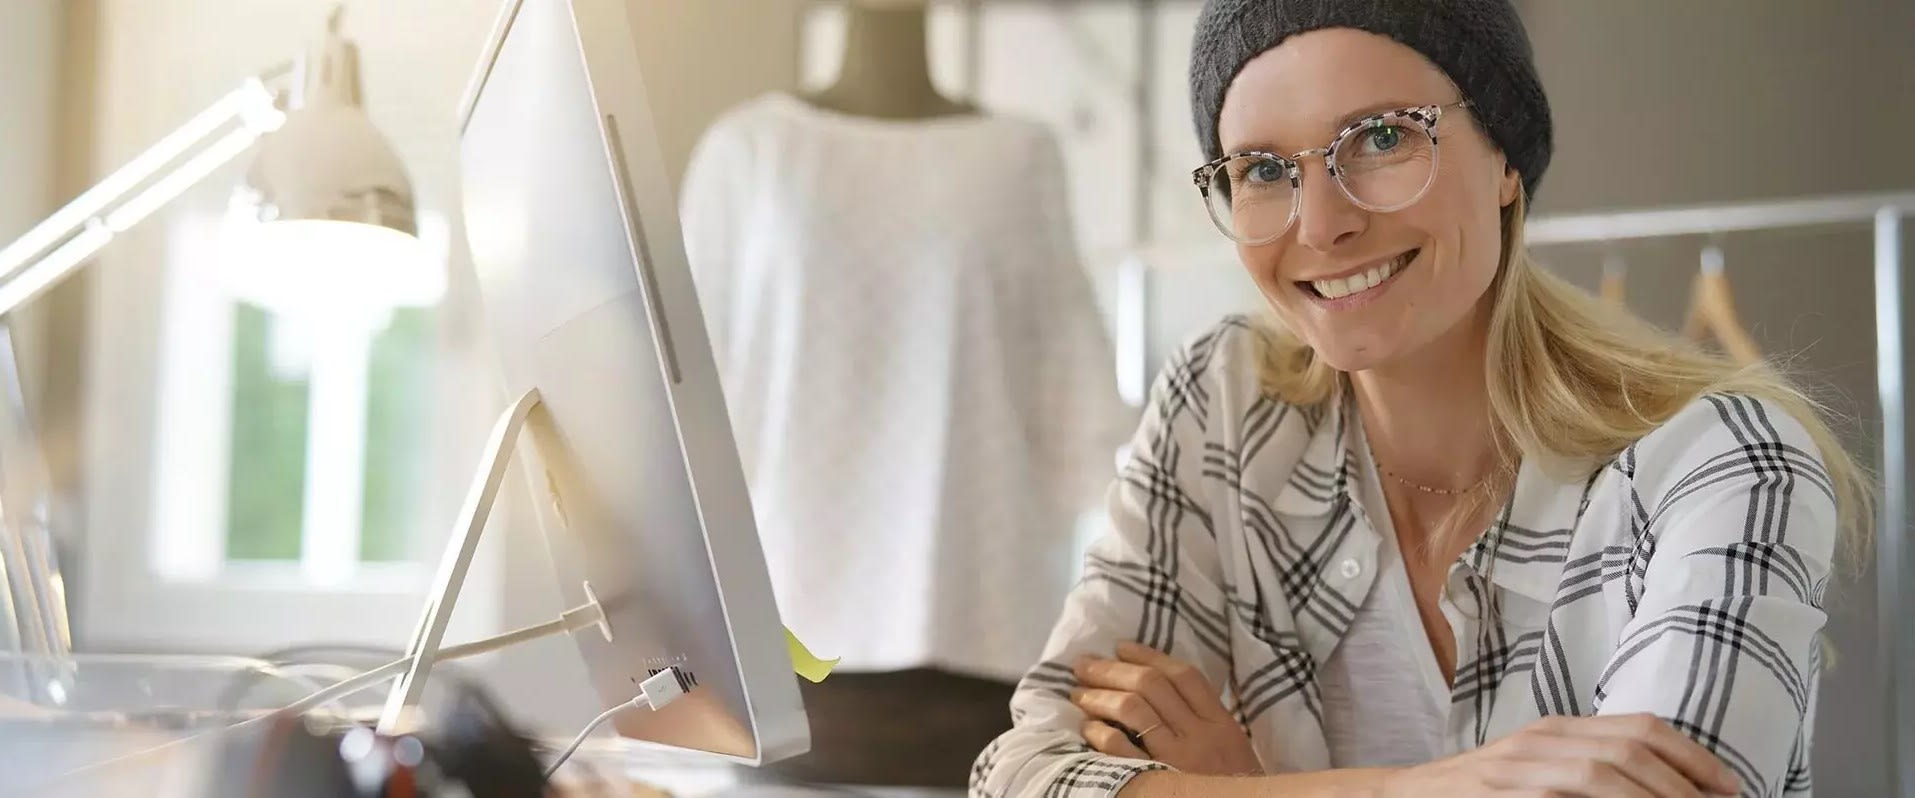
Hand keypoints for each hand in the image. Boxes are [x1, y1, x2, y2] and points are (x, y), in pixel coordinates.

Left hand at [1071, 641, 1260, 775]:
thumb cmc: (1233, 784)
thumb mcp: (1231, 746)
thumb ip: (1203, 717)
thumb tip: (1161, 685)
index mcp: (1221, 723)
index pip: (1183, 676)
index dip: (1148, 655)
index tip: (1120, 647)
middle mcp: (1199, 735)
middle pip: (1151, 685)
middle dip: (1112, 670)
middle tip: (1084, 665)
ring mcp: (1176, 758)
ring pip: (1132, 709)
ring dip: (1099, 696)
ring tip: (1079, 694)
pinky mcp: (1156, 780)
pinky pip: (1120, 749)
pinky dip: (1100, 733)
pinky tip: (1087, 728)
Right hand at [1381, 714, 1741, 797]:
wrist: (1411, 797)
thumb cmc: (1484, 792)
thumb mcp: (1538, 766)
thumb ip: (1588, 766)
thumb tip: (1662, 786)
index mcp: (1557, 729)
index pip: (1639, 728)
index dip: (1692, 757)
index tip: (1728, 788)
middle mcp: (1542, 741)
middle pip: (1630, 751)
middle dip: (1683, 786)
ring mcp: (1520, 769)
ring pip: (1602, 774)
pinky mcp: (1504, 796)